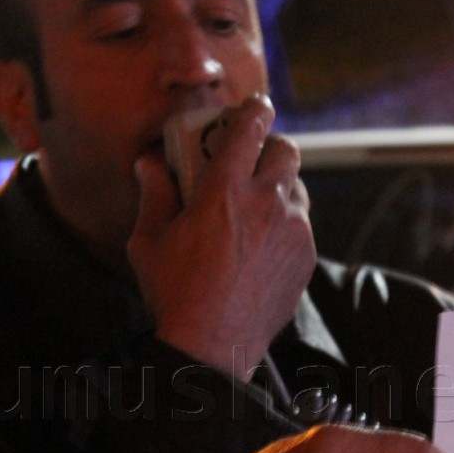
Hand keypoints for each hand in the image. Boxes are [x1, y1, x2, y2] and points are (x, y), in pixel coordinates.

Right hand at [128, 95, 315, 375]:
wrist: (211, 345)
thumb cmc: (174, 292)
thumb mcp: (149, 240)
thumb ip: (153, 194)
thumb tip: (149, 163)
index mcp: (224, 190)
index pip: (248, 129)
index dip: (253, 110)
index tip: (254, 106)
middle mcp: (266, 203)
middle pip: (286, 151)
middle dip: (271, 147)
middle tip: (254, 160)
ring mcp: (292, 230)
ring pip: (298, 189)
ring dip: (281, 187)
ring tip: (258, 205)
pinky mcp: (305, 257)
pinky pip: (301, 226)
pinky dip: (286, 224)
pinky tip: (263, 245)